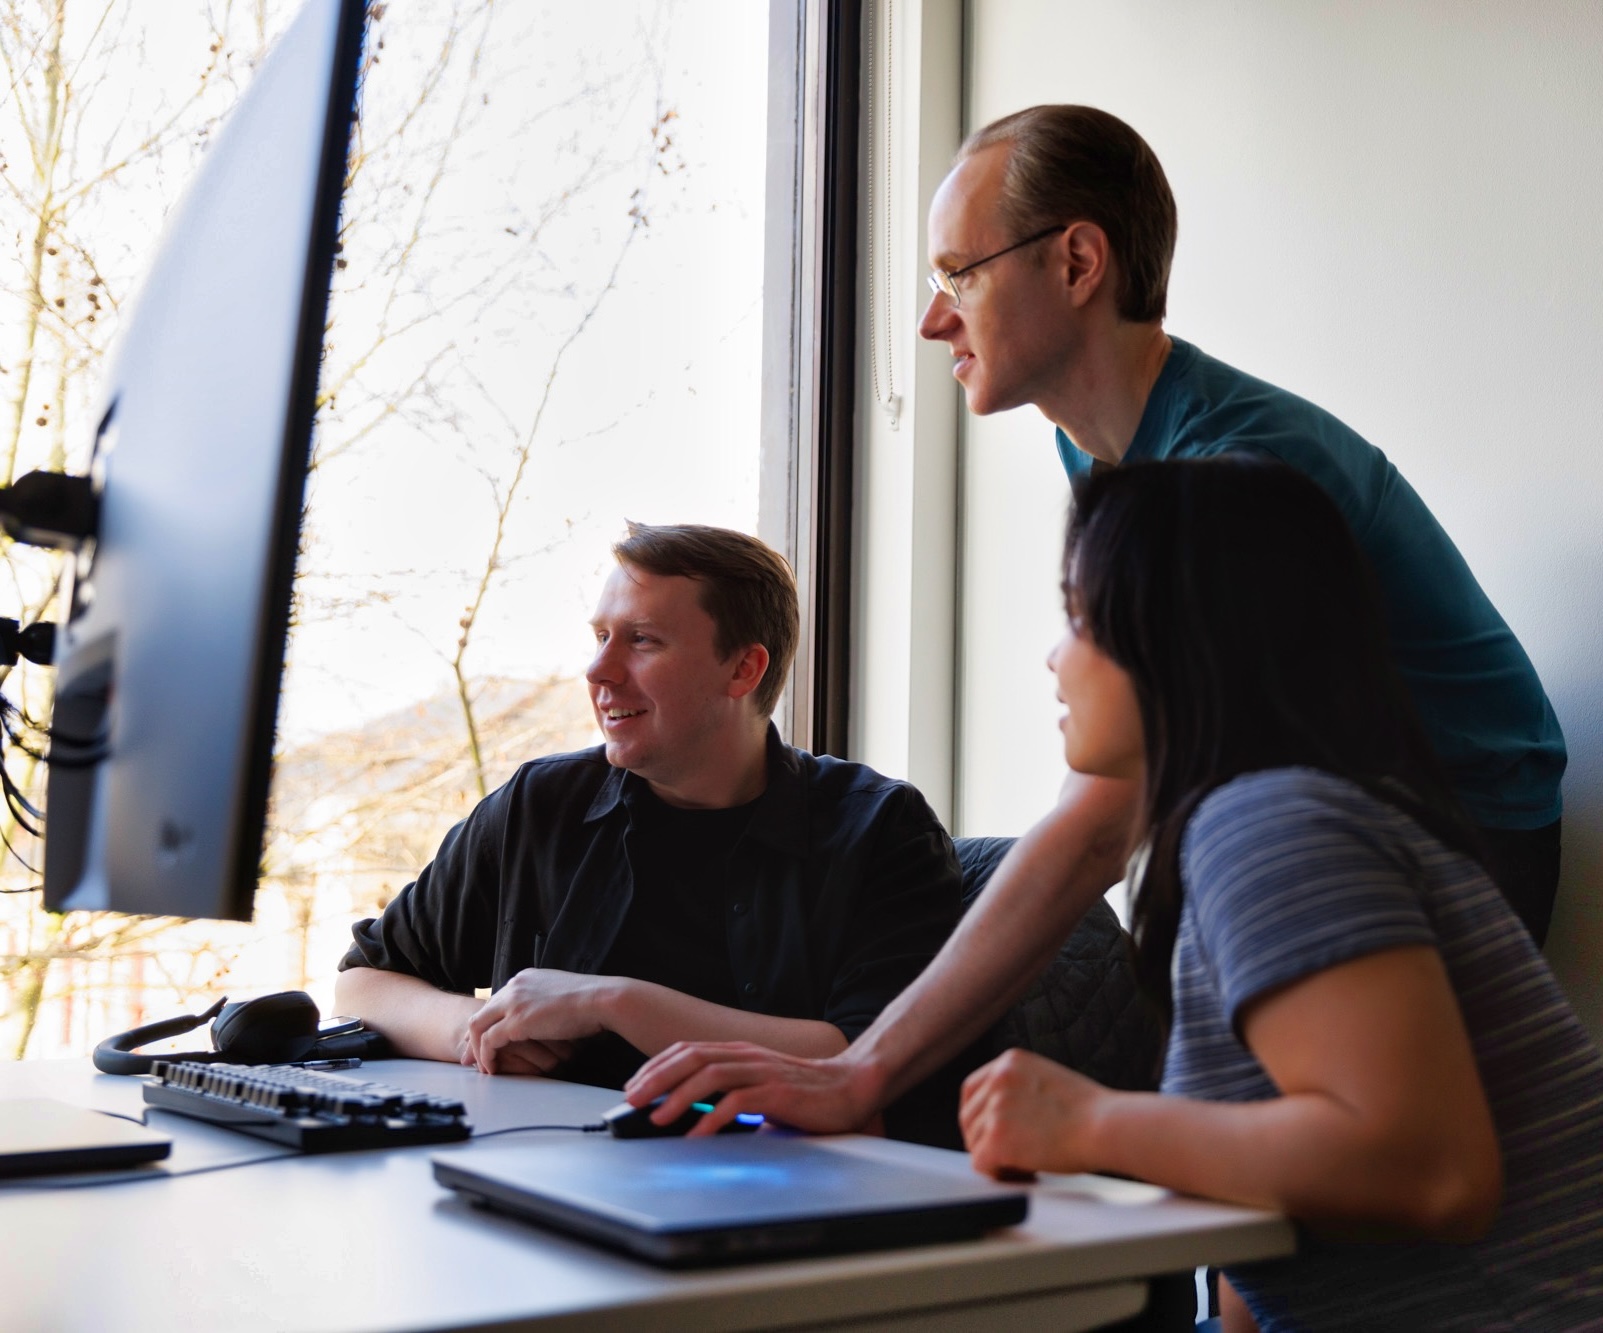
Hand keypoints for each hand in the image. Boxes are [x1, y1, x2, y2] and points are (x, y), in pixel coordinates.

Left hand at [465, 968, 614, 1073]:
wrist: (602, 999)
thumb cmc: (592, 1001)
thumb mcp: (562, 996)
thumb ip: (546, 1004)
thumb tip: (547, 1021)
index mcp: (526, 978)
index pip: (498, 1002)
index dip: (490, 1024)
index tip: (487, 1042)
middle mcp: (515, 986)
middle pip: (482, 1013)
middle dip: (473, 1038)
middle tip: (471, 1058)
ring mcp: (513, 1001)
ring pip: (478, 1027)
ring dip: (477, 1050)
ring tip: (483, 1068)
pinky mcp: (515, 1020)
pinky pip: (488, 1042)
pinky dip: (486, 1057)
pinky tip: (492, 1069)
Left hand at [624, 1040, 882, 1136]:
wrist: (851, 1087)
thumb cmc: (806, 1092)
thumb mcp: (761, 1086)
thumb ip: (733, 1093)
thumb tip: (699, 1117)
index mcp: (741, 1051)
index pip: (689, 1050)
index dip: (657, 1065)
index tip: (634, 1085)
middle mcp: (747, 1055)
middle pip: (691, 1058)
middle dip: (656, 1078)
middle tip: (631, 1100)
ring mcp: (762, 1071)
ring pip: (709, 1075)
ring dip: (678, 1096)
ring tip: (657, 1117)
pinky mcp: (777, 1093)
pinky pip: (737, 1102)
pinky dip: (712, 1118)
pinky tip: (697, 1135)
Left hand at [959, 1048, 1109, 1179]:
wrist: (1107, 1126)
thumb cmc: (1091, 1112)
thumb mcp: (1047, 1080)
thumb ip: (1020, 1089)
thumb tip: (1000, 1116)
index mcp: (1010, 1061)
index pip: (972, 1089)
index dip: (978, 1115)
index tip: (987, 1132)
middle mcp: (998, 1079)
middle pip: (968, 1118)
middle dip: (984, 1139)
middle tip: (1009, 1156)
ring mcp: (996, 1108)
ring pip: (975, 1143)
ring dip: (996, 1158)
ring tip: (1027, 1164)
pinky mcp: (997, 1138)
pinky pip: (980, 1164)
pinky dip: (998, 1174)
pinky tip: (1023, 1173)